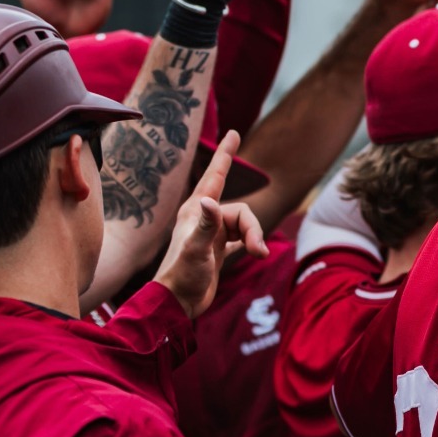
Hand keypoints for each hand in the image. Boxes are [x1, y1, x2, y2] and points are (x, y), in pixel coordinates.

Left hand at [152, 133, 269, 317]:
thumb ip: (205, 225)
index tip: (235, 133)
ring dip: (255, 239)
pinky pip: (242, 237)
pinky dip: (251, 243)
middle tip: (259, 251)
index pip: (215, 176)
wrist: (178, 304)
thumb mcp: (195, 249)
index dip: (226, 155)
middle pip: (241, 211)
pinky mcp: (218, 249)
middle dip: (254, 228)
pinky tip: (255, 252)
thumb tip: (210, 200)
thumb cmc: (182, 275)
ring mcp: (212, 233)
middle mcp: (204, 218)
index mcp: (195, 211)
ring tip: (258, 257)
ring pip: (244, 225)